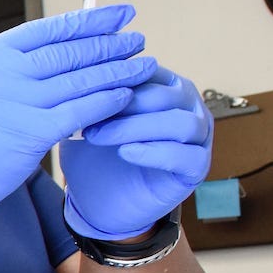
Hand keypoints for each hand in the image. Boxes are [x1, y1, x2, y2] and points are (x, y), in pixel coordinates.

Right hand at [0, 5, 160, 235]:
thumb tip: (41, 53)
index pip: (43, 31)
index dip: (85, 22)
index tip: (115, 16)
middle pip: (65, 52)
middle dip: (108, 44)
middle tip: (136, 38)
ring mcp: (10, 105)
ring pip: (76, 80)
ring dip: (116, 71)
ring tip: (142, 64)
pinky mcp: (25, 135)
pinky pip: (76, 113)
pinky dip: (104, 103)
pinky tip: (124, 96)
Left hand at [59, 67, 211, 240]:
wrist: (98, 202)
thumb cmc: (94, 154)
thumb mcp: (86, 121)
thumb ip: (90, 97)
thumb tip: (75, 72)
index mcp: (165, 86)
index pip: (150, 71)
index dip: (116, 79)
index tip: (80, 91)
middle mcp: (188, 107)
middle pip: (168, 95)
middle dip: (125, 103)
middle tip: (87, 117)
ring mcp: (197, 137)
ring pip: (180, 123)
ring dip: (136, 127)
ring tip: (99, 136)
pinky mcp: (197, 168)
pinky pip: (187, 156)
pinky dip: (155, 152)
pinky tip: (126, 153)